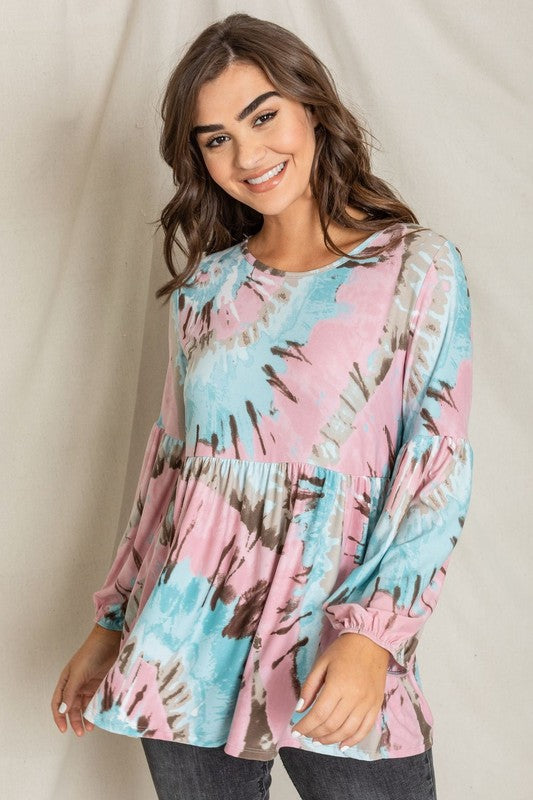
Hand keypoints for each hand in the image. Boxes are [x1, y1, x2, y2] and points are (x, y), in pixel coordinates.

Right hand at [51, 623, 121, 736]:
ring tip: (89, 728)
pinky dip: (95, 710)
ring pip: (84, 706)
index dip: (59, 716)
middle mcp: (76, 684)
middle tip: (79, 733)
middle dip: (74, 721)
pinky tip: (98, 717)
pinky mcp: (100, 685)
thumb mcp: (78, 673)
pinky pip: (96, 701)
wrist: (111, 641)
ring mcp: (88, 685)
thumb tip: (62, 710)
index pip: (58, 703)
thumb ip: (70, 692)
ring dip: (85, 718)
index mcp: (66, 681)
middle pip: (71, 707)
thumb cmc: (91, 653)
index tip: (63, 729)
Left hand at [291, 632, 389, 748]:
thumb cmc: (343, 651)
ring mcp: (367, 703)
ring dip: (331, 739)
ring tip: (319, 740)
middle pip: (332, 725)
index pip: (319, 714)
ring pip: (347, 731)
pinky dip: (353, 740)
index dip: (305, 726)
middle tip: (306, 734)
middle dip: (315, 733)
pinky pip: (365, 729)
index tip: (295, 730)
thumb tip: (300, 709)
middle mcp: (354, 697)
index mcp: (338, 685)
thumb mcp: (321, 663)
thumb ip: (309, 686)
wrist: (371, 641)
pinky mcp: (376, 705)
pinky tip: (342, 745)